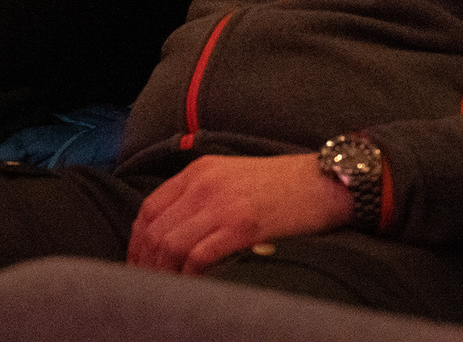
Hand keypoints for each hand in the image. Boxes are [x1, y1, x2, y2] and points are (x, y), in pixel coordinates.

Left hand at [126, 154, 352, 274]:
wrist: (325, 182)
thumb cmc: (283, 187)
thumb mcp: (234, 178)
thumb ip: (202, 197)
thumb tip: (173, 235)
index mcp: (200, 171)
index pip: (149, 209)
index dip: (136, 244)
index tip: (137, 266)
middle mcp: (205, 184)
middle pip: (154, 230)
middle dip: (144, 265)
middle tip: (148, 288)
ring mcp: (223, 204)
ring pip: (170, 244)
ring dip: (163, 274)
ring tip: (167, 292)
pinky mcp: (242, 225)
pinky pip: (199, 256)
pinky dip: (189, 277)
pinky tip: (193, 288)